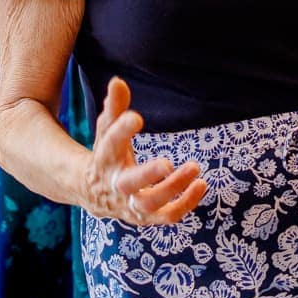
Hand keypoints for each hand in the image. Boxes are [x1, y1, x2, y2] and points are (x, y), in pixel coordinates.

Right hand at [81, 78, 206, 225]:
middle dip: (148, 175)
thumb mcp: (107, 131)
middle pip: (129, 184)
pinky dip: (185, 204)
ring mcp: (131, 204)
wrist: (95, 194)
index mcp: (104, 160)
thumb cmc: (106, 155)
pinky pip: (167, 216)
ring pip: (150, 204)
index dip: (121, 131)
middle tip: (168, 163)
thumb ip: (115, 108)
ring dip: (173, 188)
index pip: (110, 145)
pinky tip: (202, 185)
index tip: (137, 117)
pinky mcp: (147, 216)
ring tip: (194, 167)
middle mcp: (116, 185)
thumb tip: (118, 81)